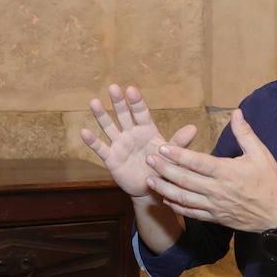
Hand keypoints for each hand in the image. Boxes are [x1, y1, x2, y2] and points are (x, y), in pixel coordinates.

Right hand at [81, 84, 196, 197]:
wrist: (152, 188)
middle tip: (113, 87)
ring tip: (94, 102)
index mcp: (147, 130)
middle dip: (119, 102)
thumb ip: (179, 143)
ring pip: (109, 127)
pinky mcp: (112, 158)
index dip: (136, 102)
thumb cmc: (163, 168)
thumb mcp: (172, 156)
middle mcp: (131, 134)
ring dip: (102, 115)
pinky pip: (101, 148)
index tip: (131, 90)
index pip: (141, 113)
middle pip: (124, 115)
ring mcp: (120, 145)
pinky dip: (93, 141)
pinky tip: (84, 132)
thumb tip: (193, 128)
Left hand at [144, 108, 276, 231]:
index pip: (197, 162)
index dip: (177, 155)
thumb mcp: (261, 154)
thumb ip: (245, 133)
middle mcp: (218, 190)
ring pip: (183, 198)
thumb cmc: (271, 183)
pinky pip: (191, 212)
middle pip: (184, 179)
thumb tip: (236, 112)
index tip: (162, 147)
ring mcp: (215, 206)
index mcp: (227, 172)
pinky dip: (176, 206)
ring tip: (149, 179)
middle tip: (148, 159)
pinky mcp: (215, 217)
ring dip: (164, 188)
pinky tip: (165, 198)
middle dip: (164, 169)